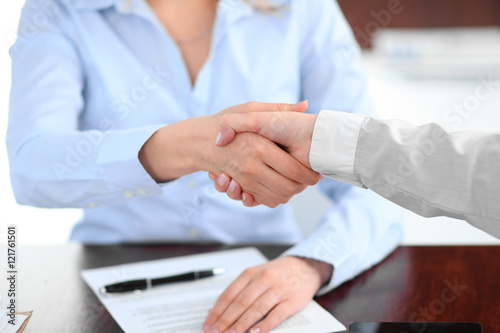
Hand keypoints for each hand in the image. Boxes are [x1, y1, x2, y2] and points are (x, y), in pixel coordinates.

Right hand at [139, 101, 320, 206]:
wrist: (199, 141)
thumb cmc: (227, 121)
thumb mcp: (251, 109)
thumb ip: (278, 108)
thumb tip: (305, 104)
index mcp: (259, 147)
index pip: (294, 170)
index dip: (309, 174)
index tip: (317, 172)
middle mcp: (251, 167)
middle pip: (288, 188)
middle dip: (302, 187)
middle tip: (309, 179)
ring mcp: (244, 180)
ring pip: (277, 198)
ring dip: (289, 194)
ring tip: (295, 183)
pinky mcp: (240, 188)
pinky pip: (262, 201)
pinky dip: (272, 199)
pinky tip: (276, 187)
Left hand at [202, 256, 332, 332]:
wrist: (305, 267)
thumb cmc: (277, 274)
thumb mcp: (256, 276)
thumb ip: (239, 291)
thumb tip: (216, 311)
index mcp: (251, 273)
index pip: (229, 294)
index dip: (217, 311)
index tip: (208, 325)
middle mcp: (263, 279)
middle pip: (241, 303)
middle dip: (226, 320)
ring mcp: (279, 289)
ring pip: (256, 308)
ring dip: (242, 324)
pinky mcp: (292, 300)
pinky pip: (277, 314)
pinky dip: (265, 324)